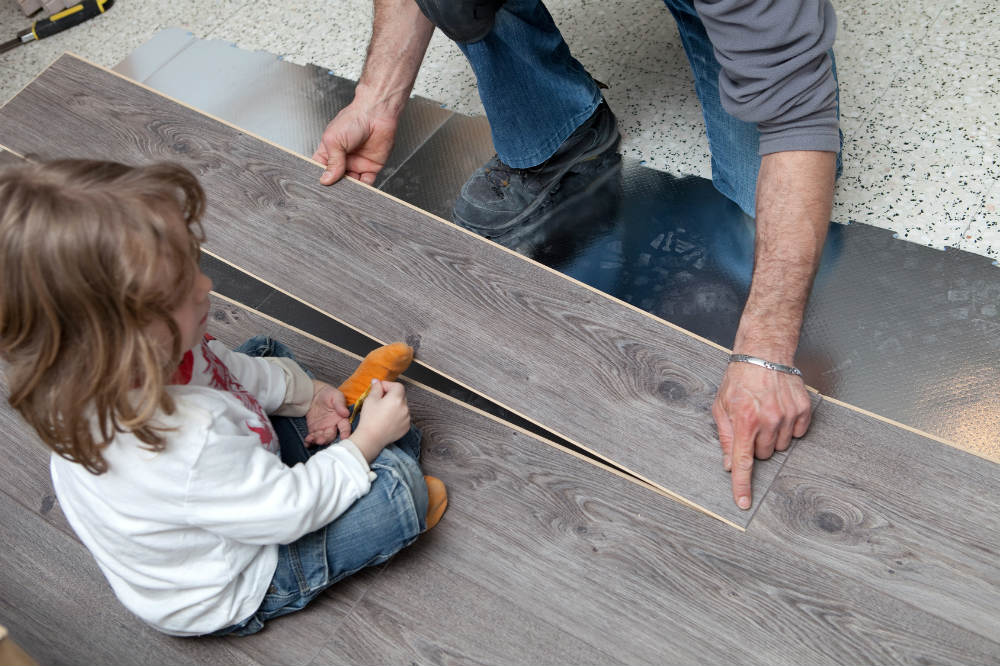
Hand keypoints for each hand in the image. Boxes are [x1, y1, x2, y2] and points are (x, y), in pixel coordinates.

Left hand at [304, 381, 350, 446]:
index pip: (345, 427)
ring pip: (322, 438)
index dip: (345, 433)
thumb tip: (346, 413)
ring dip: (318, 440)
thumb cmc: (328, 394)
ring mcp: (323, 429)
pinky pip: (312, 438)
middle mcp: (333, 426)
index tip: (344, 437)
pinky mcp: (314, 430)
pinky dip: (309, 442)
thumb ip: (340, 405)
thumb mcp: (336, 396)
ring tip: (312, 440)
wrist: (314, 394)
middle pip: (332, 435)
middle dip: (327, 439)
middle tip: (321, 440)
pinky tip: (306, 442)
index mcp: (341, 419)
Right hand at [312, 101, 397, 185]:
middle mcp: (343, 160)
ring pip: (351, 184)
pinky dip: (364, 189)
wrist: (377, 114)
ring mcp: (357, 164)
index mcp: (329, 151)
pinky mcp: (371, 168)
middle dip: (334, 187)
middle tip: (332, 193)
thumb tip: (325, 180)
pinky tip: (359, 190)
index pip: (321, 170)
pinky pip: (367, 183)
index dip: (319, 178)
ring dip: (349, 190)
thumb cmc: (353, 119)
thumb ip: (332, 162)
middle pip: (336, 180)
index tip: (318, 187)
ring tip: (345, 193)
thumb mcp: (334, 140)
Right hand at [350, 379, 410, 461]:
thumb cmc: (369, 419)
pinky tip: (387, 419)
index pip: (398, 386)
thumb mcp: (370, 400)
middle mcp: (405, 407)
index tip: (380, 389)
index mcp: (396, 398)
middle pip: (401, 396)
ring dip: (395, 405)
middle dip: (392, 395)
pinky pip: (403, 417)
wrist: (371, 438)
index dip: (388, 385)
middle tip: (380, 399)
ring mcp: (407, 418)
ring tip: (383, 411)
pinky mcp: (406, 427)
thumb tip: (377, 382)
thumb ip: (376, 388)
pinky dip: (397, 416)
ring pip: (402, 406)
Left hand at [711, 362, 811, 509]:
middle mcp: (767, 420)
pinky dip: (788, 427)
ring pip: (780, 446)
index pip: (743, 462)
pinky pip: (797, 434)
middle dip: (755, 445)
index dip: (742, 485)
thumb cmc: (739, 378)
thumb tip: (729, 464)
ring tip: (765, 413)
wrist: (764, 354)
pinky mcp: (802, 410)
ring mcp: (787, 415)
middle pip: (763, 455)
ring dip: (771, 436)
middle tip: (751, 424)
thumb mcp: (721, 406)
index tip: (743, 503)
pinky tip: (779, 410)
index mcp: (744, 420)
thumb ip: (726, 437)